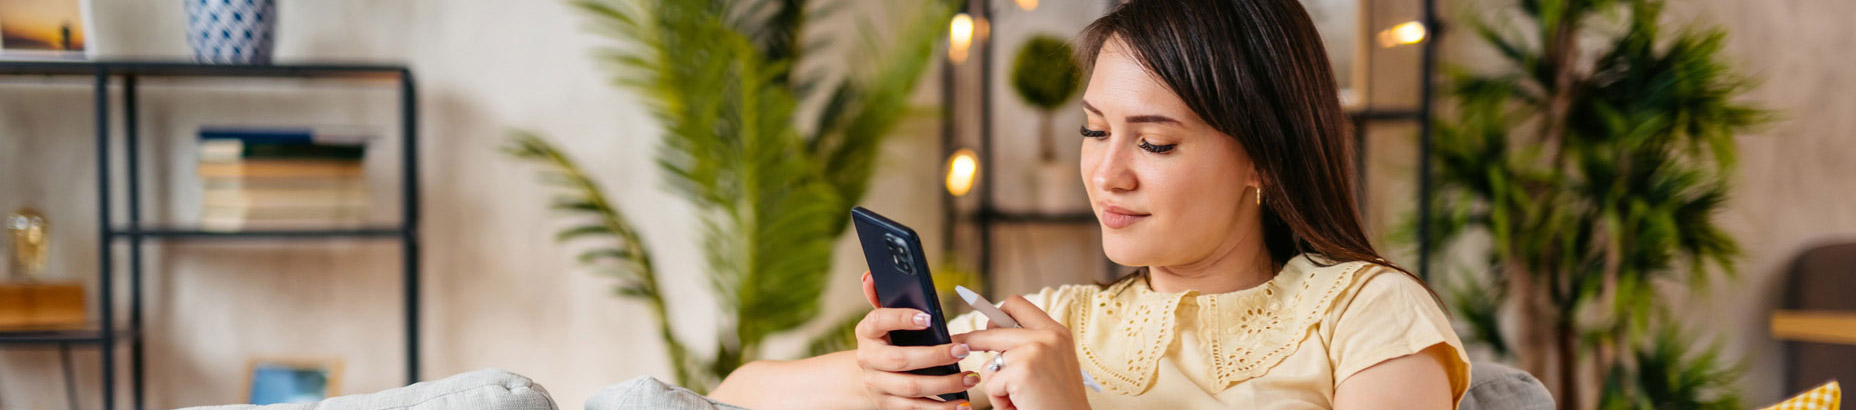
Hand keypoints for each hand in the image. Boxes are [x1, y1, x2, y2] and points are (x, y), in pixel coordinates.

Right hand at [856, 271, 980, 408]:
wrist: (868, 376)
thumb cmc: (886, 341)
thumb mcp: (881, 320)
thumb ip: (881, 297)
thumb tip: (870, 276)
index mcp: (866, 332)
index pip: (879, 321)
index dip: (901, 318)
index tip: (927, 317)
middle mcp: (868, 360)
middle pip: (901, 360)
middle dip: (935, 356)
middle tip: (962, 350)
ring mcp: (878, 386)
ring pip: (912, 388)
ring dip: (945, 384)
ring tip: (971, 377)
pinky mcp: (889, 406)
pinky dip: (942, 409)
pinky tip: (962, 404)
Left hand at [962, 295, 1090, 409]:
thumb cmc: (1058, 403)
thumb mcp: (1051, 365)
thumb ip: (1029, 347)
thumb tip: (991, 339)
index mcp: (1057, 332)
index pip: (1018, 304)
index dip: (997, 312)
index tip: (985, 323)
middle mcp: (1048, 336)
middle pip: (995, 327)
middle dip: (972, 339)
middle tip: (957, 343)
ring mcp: (1035, 351)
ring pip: (991, 362)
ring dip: (998, 386)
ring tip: (1020, 399)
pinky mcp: (1023, 370)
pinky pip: (992, 383)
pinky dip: (1000, 400)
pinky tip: (1019, 405)